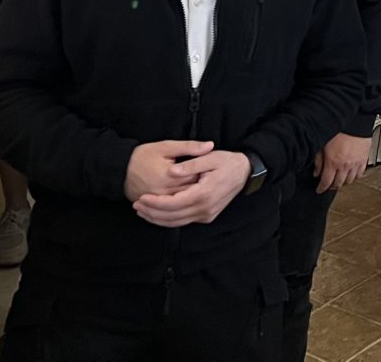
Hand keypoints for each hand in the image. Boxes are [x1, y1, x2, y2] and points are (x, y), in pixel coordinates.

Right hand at [123, 139, 213, 202]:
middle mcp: (164, 193)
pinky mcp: (153, 208)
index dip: (205, 174)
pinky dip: (180, 207)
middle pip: (190, 193)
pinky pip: (171, 211)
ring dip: (190, 198)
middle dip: (199, 187)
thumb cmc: (143, 156)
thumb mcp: (166, 147)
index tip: (210, 169)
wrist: (119, 170)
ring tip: (196, 189)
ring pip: (182, 205)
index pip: (196, 179)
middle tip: (206, 179)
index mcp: (170, 177)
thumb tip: (210, 146)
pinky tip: (186, 200)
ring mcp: (158, 202)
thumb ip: (189, 147)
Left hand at [133, 149, 250, 226]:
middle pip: (172, 216)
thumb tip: (171, 171)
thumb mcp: (209, 157)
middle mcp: (205, 208)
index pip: (173, 203)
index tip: (141, 198)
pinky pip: (183, 221)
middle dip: (152, 212)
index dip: (155, 203)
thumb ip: (190, 164)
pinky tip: (158, 214)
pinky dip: (168, 220)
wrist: (244, 172)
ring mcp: (207, 215)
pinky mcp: (207, 217)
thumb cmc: (226, 162)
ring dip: (158, 219)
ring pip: (176, 222)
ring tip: (142, 211)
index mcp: (204, 193)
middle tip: (136, 206)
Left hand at [314, 132, 371, 193]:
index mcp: (333, 162)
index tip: (319, 189)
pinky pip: (360, 174)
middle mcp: (345, 165)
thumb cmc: (339, 130)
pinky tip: (351, 174)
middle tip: (328, 185)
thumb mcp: (323, 144)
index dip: (321, 188)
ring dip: (343, 182)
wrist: (355, 121)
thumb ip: (319, 160)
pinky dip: (354, 177)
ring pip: (349, 181)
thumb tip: (317, 172)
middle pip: (338, 184)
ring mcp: (356, 164)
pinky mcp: (364, 160)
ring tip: (339, 179)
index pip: (326, 182)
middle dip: (331, 186)